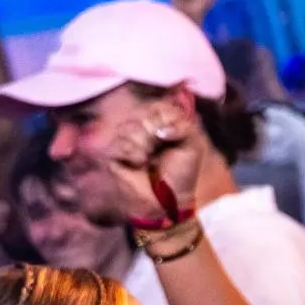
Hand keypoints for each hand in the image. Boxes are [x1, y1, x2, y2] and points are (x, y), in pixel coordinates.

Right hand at [95, 112, 204, 226]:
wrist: (170, 198)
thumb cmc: (181, 172)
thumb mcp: (191, 145)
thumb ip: (183, 125)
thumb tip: (161, 129)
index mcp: (158, 121)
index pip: (158, 106)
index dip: (167, 119)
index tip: (174, 136)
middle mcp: (139, 126)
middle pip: (141, 114)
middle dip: (155, 133)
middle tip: (161, 148)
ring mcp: (124, 138)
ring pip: (129, 128)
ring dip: (145, 145)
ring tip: (150, 159)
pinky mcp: (113, 153)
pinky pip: (120, 144)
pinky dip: (134, 154)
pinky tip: (139, 164)